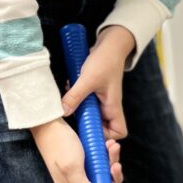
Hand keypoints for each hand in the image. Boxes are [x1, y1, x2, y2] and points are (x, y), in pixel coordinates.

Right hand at [31, 118, 123, 182]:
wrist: (50, 121)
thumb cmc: (59, 143)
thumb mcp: (70, 166)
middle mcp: (75, 181)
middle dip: (112, 178)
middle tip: (116, 165)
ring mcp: (79, 170)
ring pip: (102, 174)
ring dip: (111, 162)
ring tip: (113, 147)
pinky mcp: (83, 159)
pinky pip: (100, 161)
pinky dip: (107, 154)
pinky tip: (108, 144)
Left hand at [60, 25, 135, 139]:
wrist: (109, 45)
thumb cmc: (105, 61)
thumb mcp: (88, 79)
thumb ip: (75, 96)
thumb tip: (63, 112)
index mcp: (113, 107)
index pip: (119, 132)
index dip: (108, 137)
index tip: (91, 130)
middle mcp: (109, 106)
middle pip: (102, 127)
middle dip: (86, 124)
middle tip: (74, 120)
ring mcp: (101, 101)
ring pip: (91, 115)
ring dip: (79, 111)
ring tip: (70, 104)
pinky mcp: (94, 93)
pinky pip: (85, 104)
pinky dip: (76, 100)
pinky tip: (69, 92)